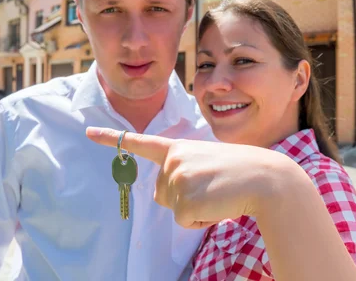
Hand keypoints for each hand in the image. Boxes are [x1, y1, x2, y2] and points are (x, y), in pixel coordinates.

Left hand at [86, 127, 297, 228]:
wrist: (266, 178)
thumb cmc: (240, 169)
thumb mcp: (207, 160)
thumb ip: (183, 169)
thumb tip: (163, 193)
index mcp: (179, 147)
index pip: (141, 142)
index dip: (112, 139)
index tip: (88, 134)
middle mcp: (173, 160)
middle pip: (161, 192)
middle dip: (183, 196)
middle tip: (212, 186)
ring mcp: (177, 179)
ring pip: (173, 207)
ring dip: (195, 208)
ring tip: (217, 193)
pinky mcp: (183, 201)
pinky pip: (184, 220)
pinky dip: (201, 220)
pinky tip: (218, 204)